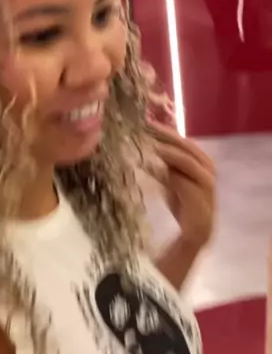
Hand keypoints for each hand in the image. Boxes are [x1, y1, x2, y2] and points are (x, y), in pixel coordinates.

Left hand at [149, 121, 215, 248]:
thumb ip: (165, 165)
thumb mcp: (172, 180)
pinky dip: (166, 174)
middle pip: (188, 146)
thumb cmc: (184, 205)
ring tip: (152, 146)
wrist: (196, 232)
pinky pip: (182, 181)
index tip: (148, 122)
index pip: (184, 141)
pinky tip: (150, 169)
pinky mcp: (199, 197)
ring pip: (187, 161)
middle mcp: (207, 169)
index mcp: (202, 162)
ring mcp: (205, 182)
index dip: (167, 131)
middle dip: (168, 136)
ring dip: (169, 152)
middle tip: (149, 127)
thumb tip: (146, 148)